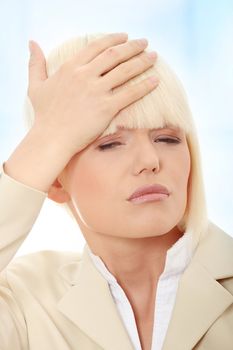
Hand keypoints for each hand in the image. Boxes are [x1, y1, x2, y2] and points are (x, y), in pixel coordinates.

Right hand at [28, 33, 157, 157]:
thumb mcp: (36, 85)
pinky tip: (156, 80)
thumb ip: (36, 63)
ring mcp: (97, 91)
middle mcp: (85, 75)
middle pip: (115, 55)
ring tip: (154, 57)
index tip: (125, 37)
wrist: (52, 138)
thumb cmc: (44, 114)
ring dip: (142, 61)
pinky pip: (130, 93)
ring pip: (125, 71)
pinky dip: (145, 86)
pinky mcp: (106, 108)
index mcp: (71, 68)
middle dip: (133, 46)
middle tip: (145, 43)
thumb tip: (32, 43)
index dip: (113, 39)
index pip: (96, 46)